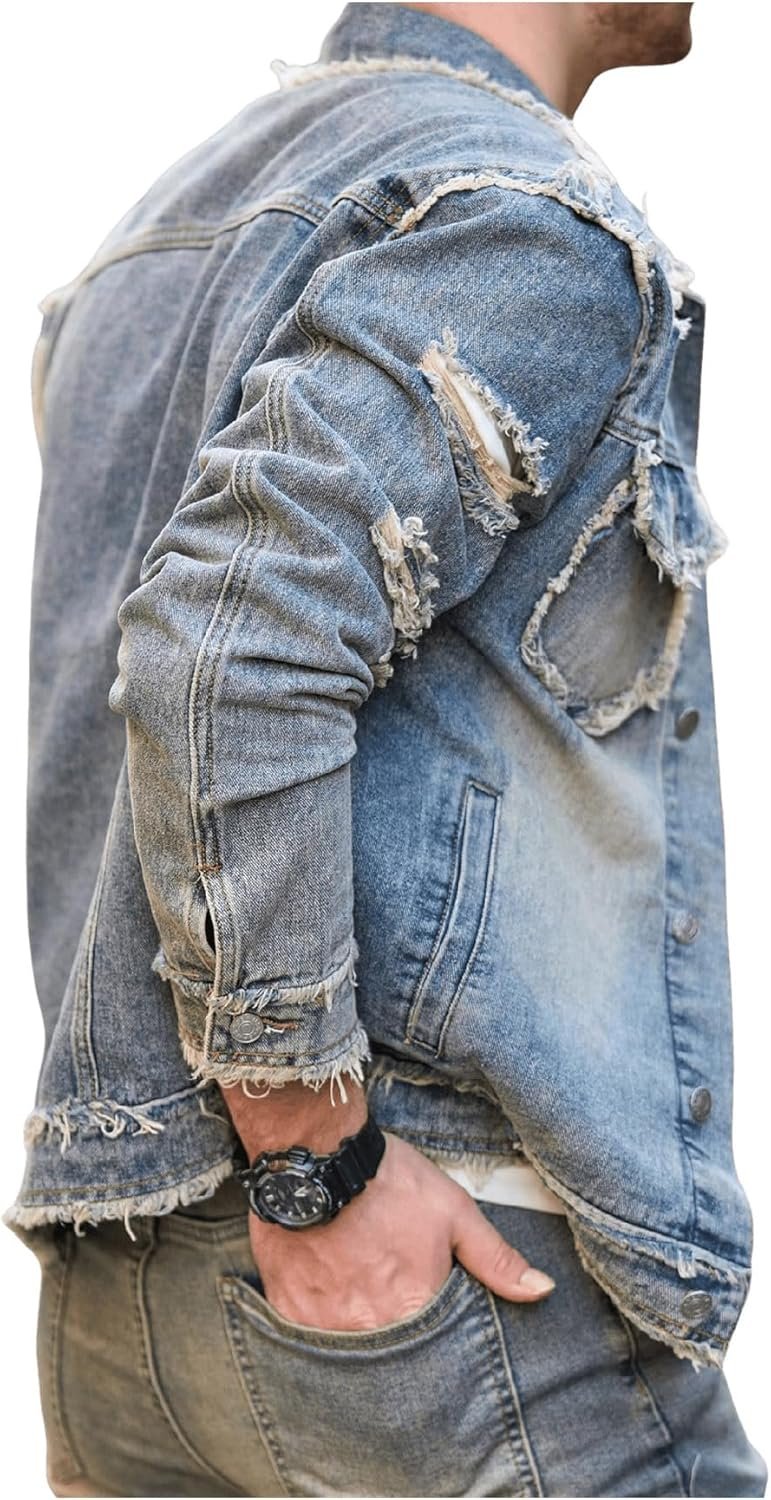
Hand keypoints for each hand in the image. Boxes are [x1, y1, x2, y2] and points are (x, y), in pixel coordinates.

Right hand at [246, 1129, 555, 1331]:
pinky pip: (306, 1337)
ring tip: (358, 1299)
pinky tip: (327, 1296)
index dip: (434, 1336)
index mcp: (414, 1307)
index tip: (428, 1317)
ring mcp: (324, 1324)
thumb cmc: (388, 1181)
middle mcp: (369, 1327)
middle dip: (396, 1340)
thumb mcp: (453, 1211)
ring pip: (348, 1349)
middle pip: (390, 1356)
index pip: (434, 1350)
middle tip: (390, 1304)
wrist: (315, 1156)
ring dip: (358, 1333)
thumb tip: (541, 1291)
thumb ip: (496, 1258)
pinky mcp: (288, 1309)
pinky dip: (320, 1322)